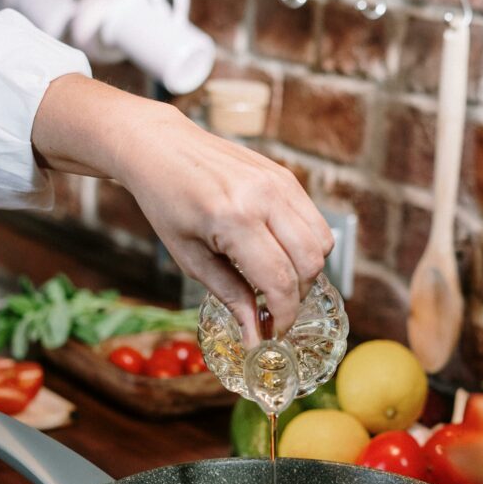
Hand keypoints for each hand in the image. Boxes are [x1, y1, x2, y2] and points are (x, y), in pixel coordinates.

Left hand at [32, 75, 332, 339]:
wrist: (160, 147)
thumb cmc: (167, 203)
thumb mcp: (190, 258)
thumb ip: (230, 296)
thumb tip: (254, 336)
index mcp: (234, 219)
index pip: (280, 280)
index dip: (282, 315)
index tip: (272, 333)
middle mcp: (264, 197)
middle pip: (310, 263)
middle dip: (297, 296)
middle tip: (273, 309)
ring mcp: (279, 182)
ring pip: (322, 242)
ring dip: (307, 271)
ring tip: (277, 282)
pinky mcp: (285, 176)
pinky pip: (314, 220)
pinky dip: (306, 246)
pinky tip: (279, 254)